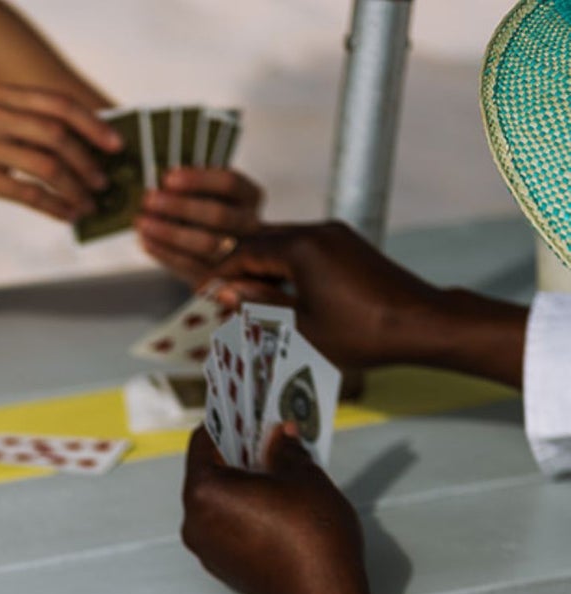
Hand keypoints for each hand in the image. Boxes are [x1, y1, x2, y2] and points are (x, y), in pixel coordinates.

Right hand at [0, 86, 120, 225]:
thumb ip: (22, 127)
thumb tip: (76, 142)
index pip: (56, 104)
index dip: (91, 123)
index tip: (115, 143)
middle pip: (56, 134)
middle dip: (88, 160)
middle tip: (105, 180)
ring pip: (46, 165)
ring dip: (75, 186)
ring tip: (90, 202)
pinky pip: (27, 193)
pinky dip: (54, 206)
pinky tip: (67, 216)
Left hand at [135, 167, 262, 285]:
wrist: (222, 253)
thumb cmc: (207, 211)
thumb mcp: (207, 191)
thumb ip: (193, 186)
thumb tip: (166, 180)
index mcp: (250, 196)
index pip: (229, 183)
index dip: (198, 179)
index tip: (168, 177)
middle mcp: (250, 224)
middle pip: (219, 215)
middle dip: (181, 207)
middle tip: (150, 199)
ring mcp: (237, 254)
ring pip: (207, 244)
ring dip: (170, 232)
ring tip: (142, 221)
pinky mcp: (217, 276)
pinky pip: (192, 266)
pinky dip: (165, 253)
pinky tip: (145, 241)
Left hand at [180, 425, 373, 593]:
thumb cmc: (313, 536)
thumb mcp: (304, 477)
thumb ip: (284, 449)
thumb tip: (278, 434)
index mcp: (204, 494)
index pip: (203, 441)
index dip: (228, 419)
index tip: (250, 406)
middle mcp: (193, 523)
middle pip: (209, 471)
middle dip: (239, 448)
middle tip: (269, 429)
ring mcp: (206, 549)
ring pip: (219, 499)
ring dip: (245, 478)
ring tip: (280, 460)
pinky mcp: (222, 567)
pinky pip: (228, 524)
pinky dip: (246, 506)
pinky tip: (278, 495)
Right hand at [203, 221, 443, 371]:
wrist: (420, 322)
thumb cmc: (360, 332)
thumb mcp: (299, 327)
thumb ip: (260, 305)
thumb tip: (226, 293)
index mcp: (302, 247)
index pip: (246, 251)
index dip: (221, 273)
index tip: (203, 294)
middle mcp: (318, 231)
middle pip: (263, 241)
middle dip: (239, 268)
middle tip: (221, 298)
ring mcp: (336, 235)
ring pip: (284, 243)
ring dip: (263, 267)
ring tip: (248, 301)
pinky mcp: (349, 245)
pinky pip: (305, 248)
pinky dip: (286, 267)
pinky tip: (281, 295)